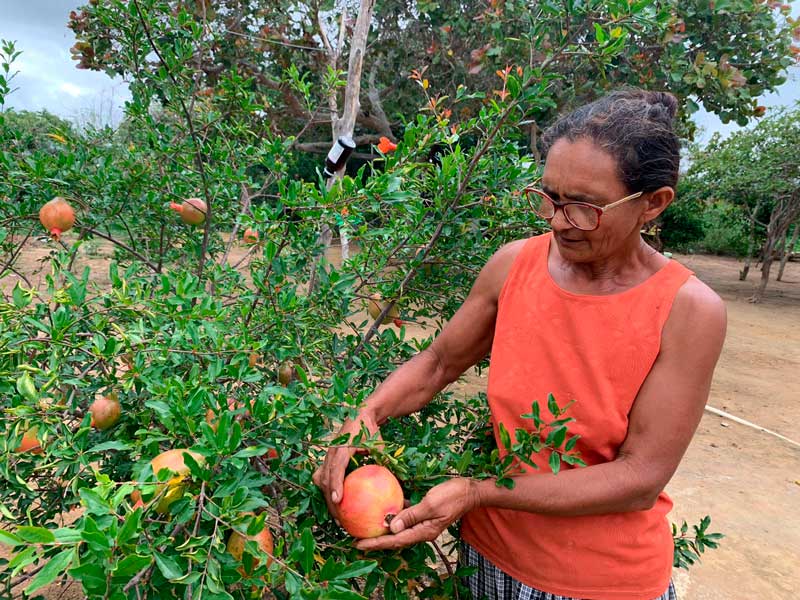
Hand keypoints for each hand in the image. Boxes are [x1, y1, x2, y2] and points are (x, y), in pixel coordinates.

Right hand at [312, 412, 380, 522]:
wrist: (360, 414)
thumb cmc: (371, 431)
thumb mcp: (379, 445)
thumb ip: (384, 462)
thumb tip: (397, 484)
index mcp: (343, 447)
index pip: (336, 467)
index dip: (335, 484)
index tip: (337, 500)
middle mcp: (331, 451)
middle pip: (325, 477)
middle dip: (329, 499)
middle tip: (340, 518)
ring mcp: (327, 455)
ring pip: (321, 478)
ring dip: (327, 497)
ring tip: (338, 515)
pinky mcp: (327, 459)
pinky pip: (323, 476)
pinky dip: (328, 489)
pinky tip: (337, 503)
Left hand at [354, 477, 479, 550]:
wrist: (470, 491)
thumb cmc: (453, 496)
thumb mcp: (431, 504)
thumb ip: (411, 516)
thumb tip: (392, 527)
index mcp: (424, 531)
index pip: (396, 541)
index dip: (376, 543)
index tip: (359, 544)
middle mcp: (422, 530)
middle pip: (395, 538)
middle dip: (376, 540)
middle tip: (356, 540)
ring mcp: (423, 522)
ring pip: (399, 528)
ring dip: (384, 528)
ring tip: (365, 526)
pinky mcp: (424, 513)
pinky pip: (405, 516)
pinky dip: (393, 514)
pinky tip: (382, 509)